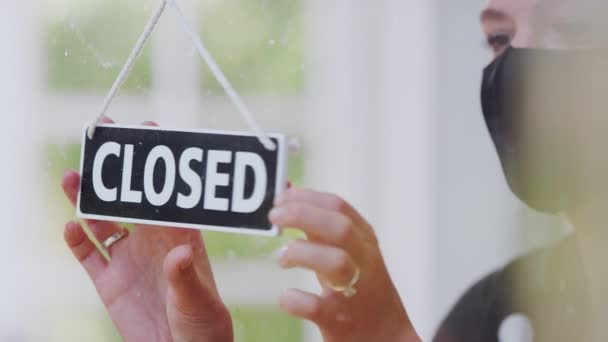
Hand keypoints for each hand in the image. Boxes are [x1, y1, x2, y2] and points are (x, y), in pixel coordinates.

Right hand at [61, 118, 231, 341]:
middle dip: (116, 166)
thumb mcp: (198, 302)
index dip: (158, 159)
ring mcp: (130, 260)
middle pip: (130, 196)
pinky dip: (78, 240)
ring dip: (88, 198)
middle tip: (101, 133)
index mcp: (181, 237)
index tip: (147, 129)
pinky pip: (90, 255)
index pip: (168, 191)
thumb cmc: (204, 326)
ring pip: (104, 220)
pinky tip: (70, 225)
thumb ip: (185, 277)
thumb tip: (178, 252)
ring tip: (72, 175)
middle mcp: (153, 242)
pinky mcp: (111, 283)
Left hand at [269, 188, 419, 341]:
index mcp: (363, 240)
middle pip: (339, 228)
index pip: (338, 206)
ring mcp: (356, 291)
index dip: (306, 197)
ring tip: (281, 258)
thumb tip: (286, 193)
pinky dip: (298, 300)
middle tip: (274, 217)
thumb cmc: (357, 288)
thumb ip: (317, 226)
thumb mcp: (346, 251)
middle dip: (303, 215)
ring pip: (337, 262)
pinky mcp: (342, 322)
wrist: (385, 338)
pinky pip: (319, 307)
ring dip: (303, 253)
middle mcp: (364, 261)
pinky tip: (286, 296)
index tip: (280, 197)